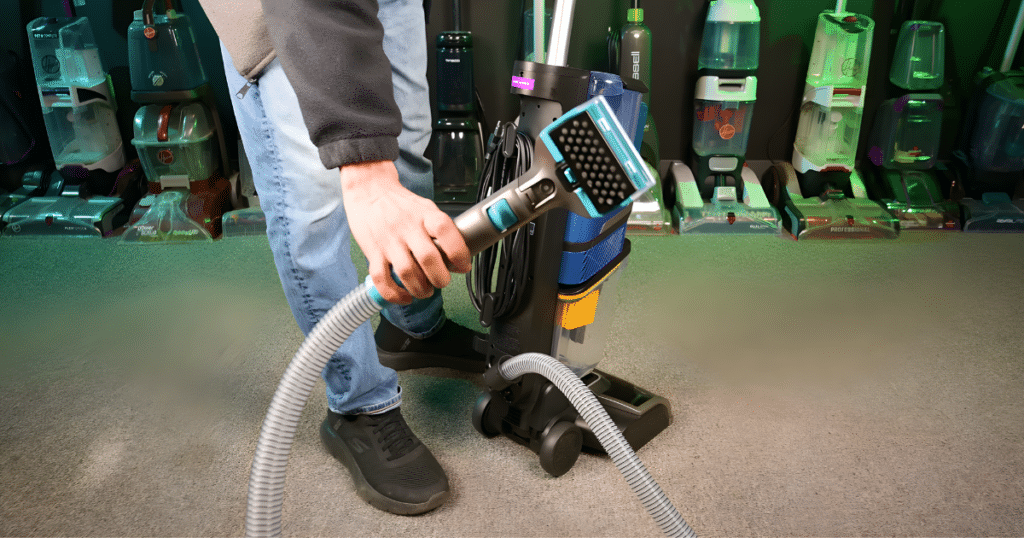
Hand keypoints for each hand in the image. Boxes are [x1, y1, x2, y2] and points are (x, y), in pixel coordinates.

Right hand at [340, 160, 471, 303]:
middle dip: (440, 278)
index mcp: (425, 215)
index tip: (463, 265)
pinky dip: (394, 294)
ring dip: (420, 289)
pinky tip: (404, 297)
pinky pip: (381, 279)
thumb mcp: (427, 208)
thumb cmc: (401, 204)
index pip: (445, 231)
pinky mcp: (372, 252)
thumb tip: (459, 261)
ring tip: (425, 290)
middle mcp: (407, 228)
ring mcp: (389, 241)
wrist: (369, 191)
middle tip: (442, 281)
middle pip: (428, 258)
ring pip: (406, 272)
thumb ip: (442, 232)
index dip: (458, 252)